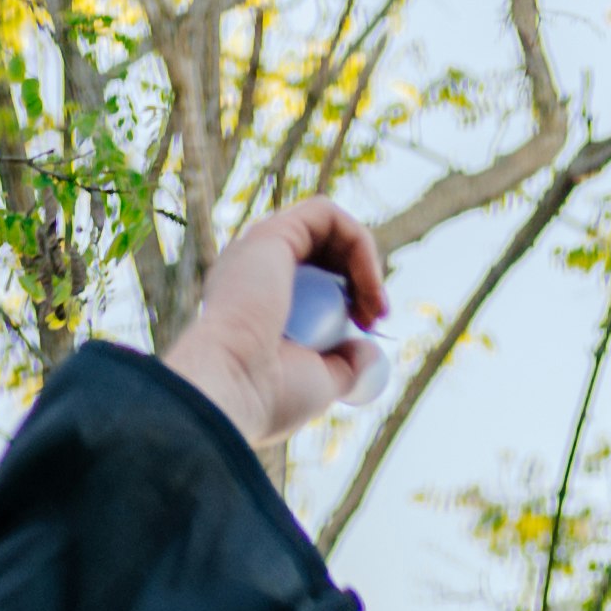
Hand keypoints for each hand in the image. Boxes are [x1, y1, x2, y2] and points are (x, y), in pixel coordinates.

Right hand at [162, 197, 386, 450]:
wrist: (232, 387)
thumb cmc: (268, 396)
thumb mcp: (320, 382)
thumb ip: (346, 364)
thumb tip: (371, 349)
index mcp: (258, 304)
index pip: (312, 282)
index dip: (349, 297)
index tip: (368, 330)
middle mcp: (256, 270)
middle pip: (321, 253)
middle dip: (361, 278)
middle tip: (377, 317)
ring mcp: (262, 248)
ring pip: (327, 230)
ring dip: (364, 263)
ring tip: (375, 305)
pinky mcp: (275, 232)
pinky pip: (326, 215)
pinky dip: (358, 243)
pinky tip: (368, 283)